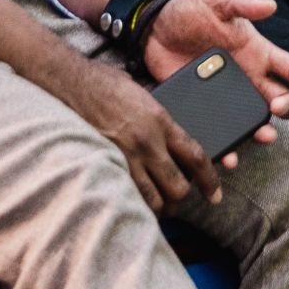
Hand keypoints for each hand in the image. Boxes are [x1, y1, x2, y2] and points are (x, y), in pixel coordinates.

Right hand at [55, 58, 223, 212]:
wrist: (74, 83)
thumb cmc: (108, 84)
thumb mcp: (145, 95)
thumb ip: (161, 119)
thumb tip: (173, 139)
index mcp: (162, 121)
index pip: (197, 158)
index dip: (210, 180)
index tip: (214, 194)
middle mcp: (148, 142)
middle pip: (178, 186)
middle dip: (182, 197)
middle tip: (179, 197)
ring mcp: (126, 156)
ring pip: (154, 199)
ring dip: (160, 205)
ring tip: (159, 203)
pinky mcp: (107, 165)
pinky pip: (128, 196)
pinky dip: (135, 202)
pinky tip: (134, 199)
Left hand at [141, 0, 288, 150]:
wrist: (153, 26)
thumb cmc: (190, 10)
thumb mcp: (215, 1)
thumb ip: (240, 5)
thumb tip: (269, 5)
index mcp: (255, 52)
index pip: (287, 65)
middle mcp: (247, 78)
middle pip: (279, 98)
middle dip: (287, 106)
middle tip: (278, 106)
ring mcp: (227, 97)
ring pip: (254, 121)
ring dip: (262, 131)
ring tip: (263, 135)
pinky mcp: (204, 109)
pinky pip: (220, 132)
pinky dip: (226, 147)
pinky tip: (228, 155)